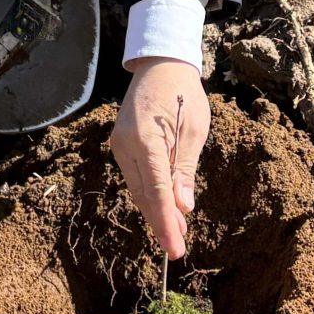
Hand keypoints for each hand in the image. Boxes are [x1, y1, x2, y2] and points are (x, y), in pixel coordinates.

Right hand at [112, 58, 208, 261]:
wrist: (159, 64)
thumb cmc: (183, 93)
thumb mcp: (194, 130)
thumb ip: (185, 169)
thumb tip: (184, 206)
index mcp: (146, 139)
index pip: (157, 191)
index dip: (166, 222)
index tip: (175, 248)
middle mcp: (125, 145)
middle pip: (143, 195)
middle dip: (161, 222)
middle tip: (179, 247)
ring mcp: (119, 146)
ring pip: (137, 189)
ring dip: (156, 210)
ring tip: (176, 231)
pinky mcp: (121, 145)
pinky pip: (136, 177)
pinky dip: (150, 194)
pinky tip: (166, 206)